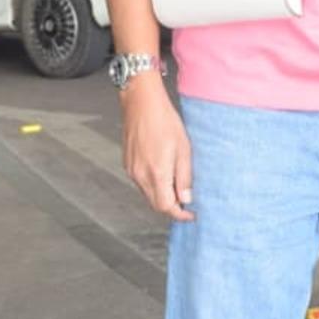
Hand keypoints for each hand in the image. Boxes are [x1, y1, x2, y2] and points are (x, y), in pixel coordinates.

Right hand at [120, 75, 194, 220]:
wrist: (141, 103)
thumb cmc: (164, 121)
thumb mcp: (184, 149)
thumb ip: (184, 177)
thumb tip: (187, 198)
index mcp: (157, 173)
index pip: (166, 207)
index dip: (180, 214)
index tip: (191, 214)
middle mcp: (141, 176)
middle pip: (156, 204)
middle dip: (172, 207)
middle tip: (187, 202)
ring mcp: (132, 170)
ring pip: (148, 195)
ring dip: (162, 196)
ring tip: (177, 186)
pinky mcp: (127, 164)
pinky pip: (141, 183)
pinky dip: (153, 185)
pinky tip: (163, 174)